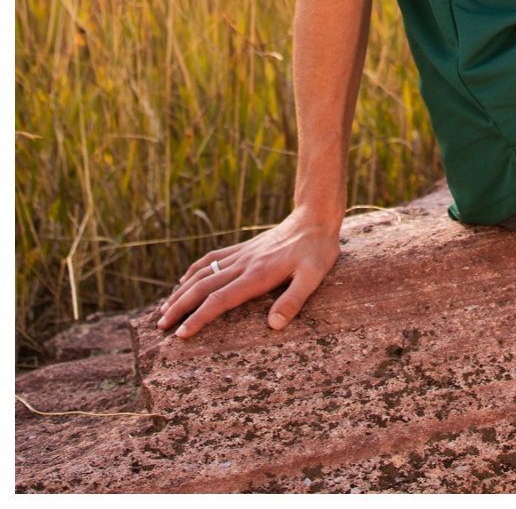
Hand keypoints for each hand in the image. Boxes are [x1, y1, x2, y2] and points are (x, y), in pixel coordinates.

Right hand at [155, 209, 342, 339]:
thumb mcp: (314, 276)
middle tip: (161, 327)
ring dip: (181, 292)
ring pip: (202, 274)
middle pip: (202, 288)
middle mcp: (243, 265)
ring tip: (164, 309)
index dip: (198, 318)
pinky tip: (183, 280)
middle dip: (179, 308)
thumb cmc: (318, 250)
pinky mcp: (243, 248)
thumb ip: (294, 300)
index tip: (180, 335)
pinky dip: (194, 271)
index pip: (219, 301)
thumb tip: (274, 325)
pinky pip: (212, 259)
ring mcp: (241, 255)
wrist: (315, 218)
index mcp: (257, 276)